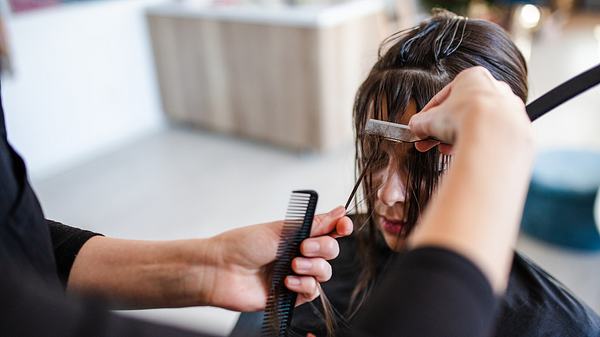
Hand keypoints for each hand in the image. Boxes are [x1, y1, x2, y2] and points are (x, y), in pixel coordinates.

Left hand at [203, 206, 352, 310]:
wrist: (222, 270)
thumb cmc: (243, 245)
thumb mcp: (281, 229)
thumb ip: (313, 223)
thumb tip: (338, 211)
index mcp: (297, 233)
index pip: (328, 229)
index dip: (340, 227)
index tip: (343, 225)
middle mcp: (299, 252)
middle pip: (331, 250)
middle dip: (323, 248)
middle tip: (303, 248)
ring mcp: (296, 273)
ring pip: (325, 272)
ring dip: (312, 268)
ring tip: (292, 266)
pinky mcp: (291, 294)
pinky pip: (313, 291)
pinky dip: (303, 285)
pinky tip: (287, 282)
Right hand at [409, 66, 528, 153]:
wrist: (494, 136)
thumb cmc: (464, 118)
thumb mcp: (430, 120)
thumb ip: (420, 123)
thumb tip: (414, 128)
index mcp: (473, 77)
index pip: (445, 97)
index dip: (429, 116)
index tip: (421, 128)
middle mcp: (496, 87)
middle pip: (463, 110)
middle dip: (445, 129)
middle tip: (431, 143)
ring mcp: (510, 107)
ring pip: (480, 123)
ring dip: (461, 136)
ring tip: (448, 151)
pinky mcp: (519, 127)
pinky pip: (495, 135)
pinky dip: (480, 143)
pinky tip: (467, 153)